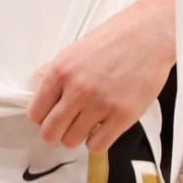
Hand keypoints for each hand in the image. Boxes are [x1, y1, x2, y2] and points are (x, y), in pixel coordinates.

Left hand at [27, 0, 174, 151]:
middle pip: (50, 132)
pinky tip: (103, 127)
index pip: (35, 113)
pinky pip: (97, 146)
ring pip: (71, 141)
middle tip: (67, 124)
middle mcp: (77, 89)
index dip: (42, 117)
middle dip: (56, 131)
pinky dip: (97, 141)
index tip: (51, 115)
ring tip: (88, 122)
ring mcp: (99, 104)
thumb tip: (40, 99)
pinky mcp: (122, 116)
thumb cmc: (114, 40)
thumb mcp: (74, 52)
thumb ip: (56, 77)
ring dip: (78, 135)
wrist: (148, 36)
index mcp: (60, 70)